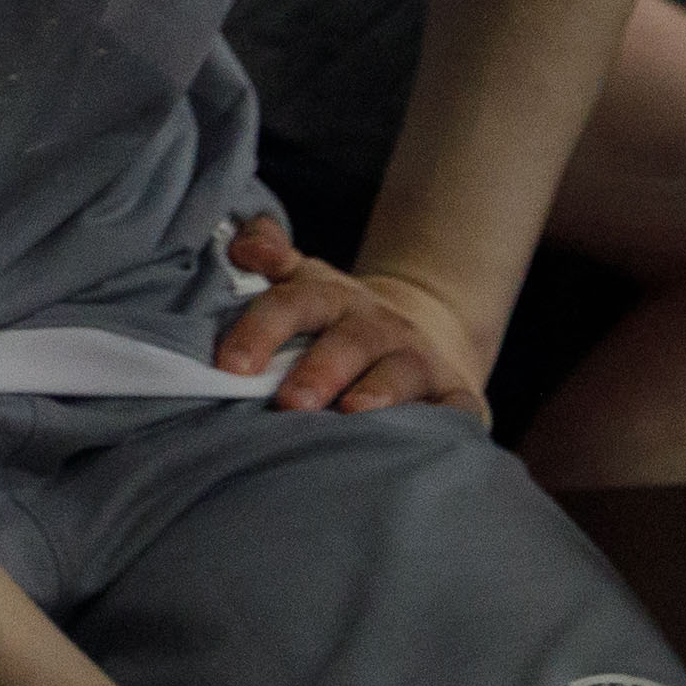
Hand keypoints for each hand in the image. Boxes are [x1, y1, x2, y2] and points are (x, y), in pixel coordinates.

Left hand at [215, 215, 495, 419]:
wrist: (419, 333)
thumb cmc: (337, 321)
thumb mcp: (305, 283)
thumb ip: (270, 260)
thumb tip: (244, 244)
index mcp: (332, 297)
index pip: (292, 304)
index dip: (259, 332)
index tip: (229, 367)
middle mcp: (379, 325)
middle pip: (348, 341)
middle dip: (319, 370)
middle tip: (288, 402)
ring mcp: (420, 359)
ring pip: (401, 372)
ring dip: (377, 393)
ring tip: (351, 415)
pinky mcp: (456, 395)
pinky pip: (456, 409)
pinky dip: (446, 423)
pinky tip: (425, 441)